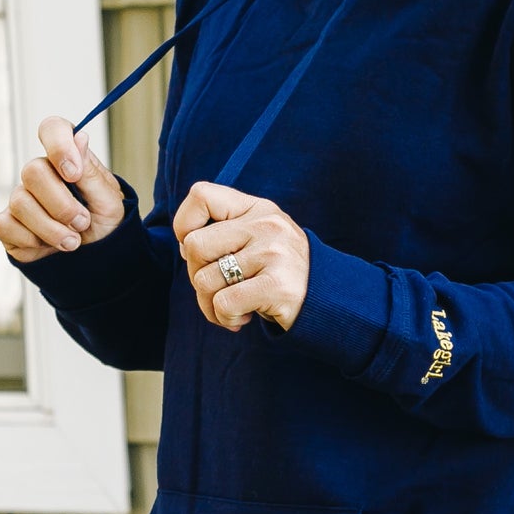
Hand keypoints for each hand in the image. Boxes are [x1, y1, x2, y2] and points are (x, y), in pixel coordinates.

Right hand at [0, 117, 124, 263]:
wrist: (97, 260)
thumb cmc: (105, 224)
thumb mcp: (109, 201)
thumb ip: (91, 172)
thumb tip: (80, 137)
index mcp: (67, 159)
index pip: (52, 129)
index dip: (58, 146)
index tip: (72, 174)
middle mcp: (40, 173)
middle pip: (32, 171)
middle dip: (61, 205)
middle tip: (83, 223)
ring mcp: (21, 197)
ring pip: (20, 203)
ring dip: (52, 229)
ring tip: (73, 242)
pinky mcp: (7, 224)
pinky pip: (5, 225)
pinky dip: (31, 240)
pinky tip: (49, 246)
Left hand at [174, 181, 309, 330]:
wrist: (328, 302)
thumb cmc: (280, 272)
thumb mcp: (258, 238)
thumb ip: (225, 232)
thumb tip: (184, 245)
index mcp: (258, 208)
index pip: (201, 196)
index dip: (185, 224)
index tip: (200, 251)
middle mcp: (266, 225)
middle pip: (194, 246)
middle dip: (196, 275)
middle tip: (220, 287)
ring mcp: (273, 254)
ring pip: (204, 280)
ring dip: (209, 304)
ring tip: (232, 307)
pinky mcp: (276, 285)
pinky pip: (223, 304)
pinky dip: (224, 318)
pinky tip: (242, 317)